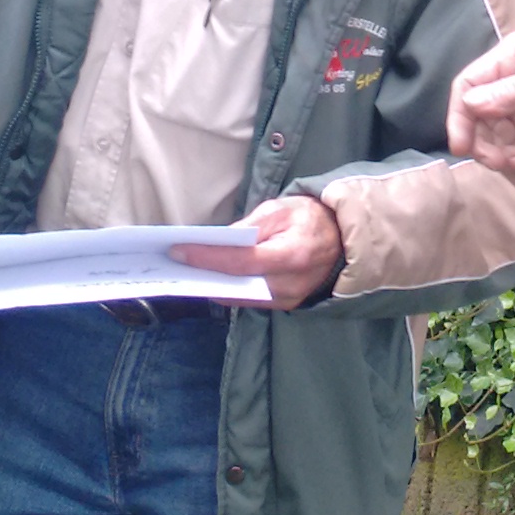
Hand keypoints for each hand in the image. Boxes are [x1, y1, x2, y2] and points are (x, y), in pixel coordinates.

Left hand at [174, 194, 342, 309]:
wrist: (342, 239)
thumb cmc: (310, 218)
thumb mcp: (282, 208)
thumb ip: (251, 225)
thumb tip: (221, 240)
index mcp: (291, 254)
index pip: (240, 261)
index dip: (207, 257)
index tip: (179, 250)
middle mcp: (289, 284)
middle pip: (235, 285)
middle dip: (203, 275)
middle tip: (173, 263)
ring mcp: (288, 299)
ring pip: (239, 297)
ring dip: (212, 284)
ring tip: (186, 270)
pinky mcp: (285, 305)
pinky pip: (250, 300)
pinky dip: (228, 289)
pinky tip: (210, 278)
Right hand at [447, 30, 514, 175]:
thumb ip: (513, 93)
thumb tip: (470, 105)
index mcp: (510, 60)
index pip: (468, 86)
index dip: (459, 115)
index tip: (462, 145)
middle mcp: (511, 85)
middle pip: (477, 119)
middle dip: (485, 143)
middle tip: (503, 161)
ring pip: (495, 139)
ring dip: (504, 156)